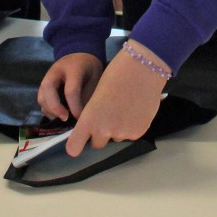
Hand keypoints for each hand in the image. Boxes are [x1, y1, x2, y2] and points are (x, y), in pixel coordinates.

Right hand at [38, 53, 103, 122]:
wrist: (79, 52)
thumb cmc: (90, 68)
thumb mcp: (95, 79)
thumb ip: (87, 97)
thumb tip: (82, 118)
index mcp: (73, 68)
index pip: (71, 90)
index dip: (75, 107)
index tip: (80, 119)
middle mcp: (56, 71)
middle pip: (48, 88)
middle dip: (54, 107)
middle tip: (65, 118)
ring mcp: (47, 77)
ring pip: (41, 95)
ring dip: (50, 110)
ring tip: (64, 118)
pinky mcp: (44, 84)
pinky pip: (41, 99)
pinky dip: (48, 109)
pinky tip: (59, 114)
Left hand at [66, 39, 170, 156]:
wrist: (142, 70)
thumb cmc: (116, 75)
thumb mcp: (96, 94)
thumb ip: (93, 114)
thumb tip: (93, 126)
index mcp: (89, 118)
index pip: (74, 146)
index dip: (75, 145)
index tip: (75, 144)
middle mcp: (104, 130)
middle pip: (97, 143)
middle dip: (99, 134)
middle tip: (105, 115)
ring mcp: (123, 133)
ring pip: (114, 137)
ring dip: (116, 128)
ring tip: (123, 107)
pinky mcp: (138, 133)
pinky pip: (129, 134)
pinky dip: (130, 126)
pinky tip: (134, 109)